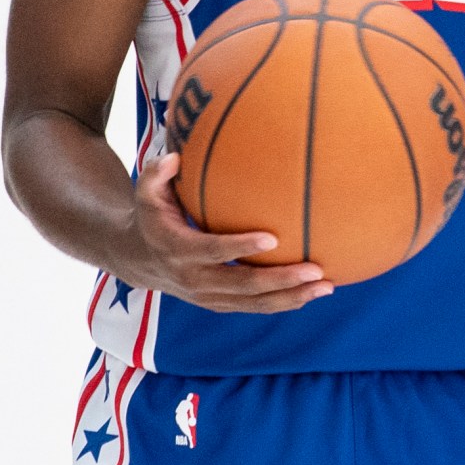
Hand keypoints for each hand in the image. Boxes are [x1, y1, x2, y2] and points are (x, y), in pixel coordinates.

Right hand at [121, 152, 331, 313]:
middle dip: (279, 280)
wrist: (139, 260)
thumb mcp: (147, 194)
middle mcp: (193, 278)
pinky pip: (254, 307)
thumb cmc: (154, 216)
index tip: (273, 238)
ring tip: (326, 287)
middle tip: (314, 270)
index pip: (212, 251)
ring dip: (290, 297)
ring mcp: (207, 296)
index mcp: (178, 249)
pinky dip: (285, 302)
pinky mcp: (220, 304)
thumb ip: (155, 174)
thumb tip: (174, 157)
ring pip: (252, 303)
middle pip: (241, 284)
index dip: (241, 246)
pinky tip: (315, 291)